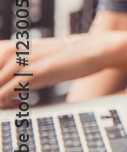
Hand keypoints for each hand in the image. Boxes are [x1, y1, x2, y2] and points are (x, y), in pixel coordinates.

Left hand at [0, 33, 115, 105]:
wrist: (93, 50)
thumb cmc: (66, 57)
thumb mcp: (36, 60)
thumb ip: (17, 70)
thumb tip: (5, 90)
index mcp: (9, 48)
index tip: (5, 95)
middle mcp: (10, 52)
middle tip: (10, 100)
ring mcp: (20, 63)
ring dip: (1, 100)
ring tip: (15, 103)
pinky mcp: (32, 74)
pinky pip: (4, 95)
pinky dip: (7, 103)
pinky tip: (19, 103)